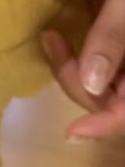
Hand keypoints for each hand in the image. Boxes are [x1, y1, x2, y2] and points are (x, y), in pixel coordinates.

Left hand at [41, 0, 124, 138]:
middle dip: (79, 84)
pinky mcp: (116, 38)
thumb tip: (92, 84)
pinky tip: (56, 40)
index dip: (106, 123)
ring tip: (50, 39)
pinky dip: (74, 59)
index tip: (73, 131)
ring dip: (72, 72)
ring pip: (102, 85)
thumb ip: (114, 34)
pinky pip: (97, 64)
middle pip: (113, 99)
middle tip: (52, 43)